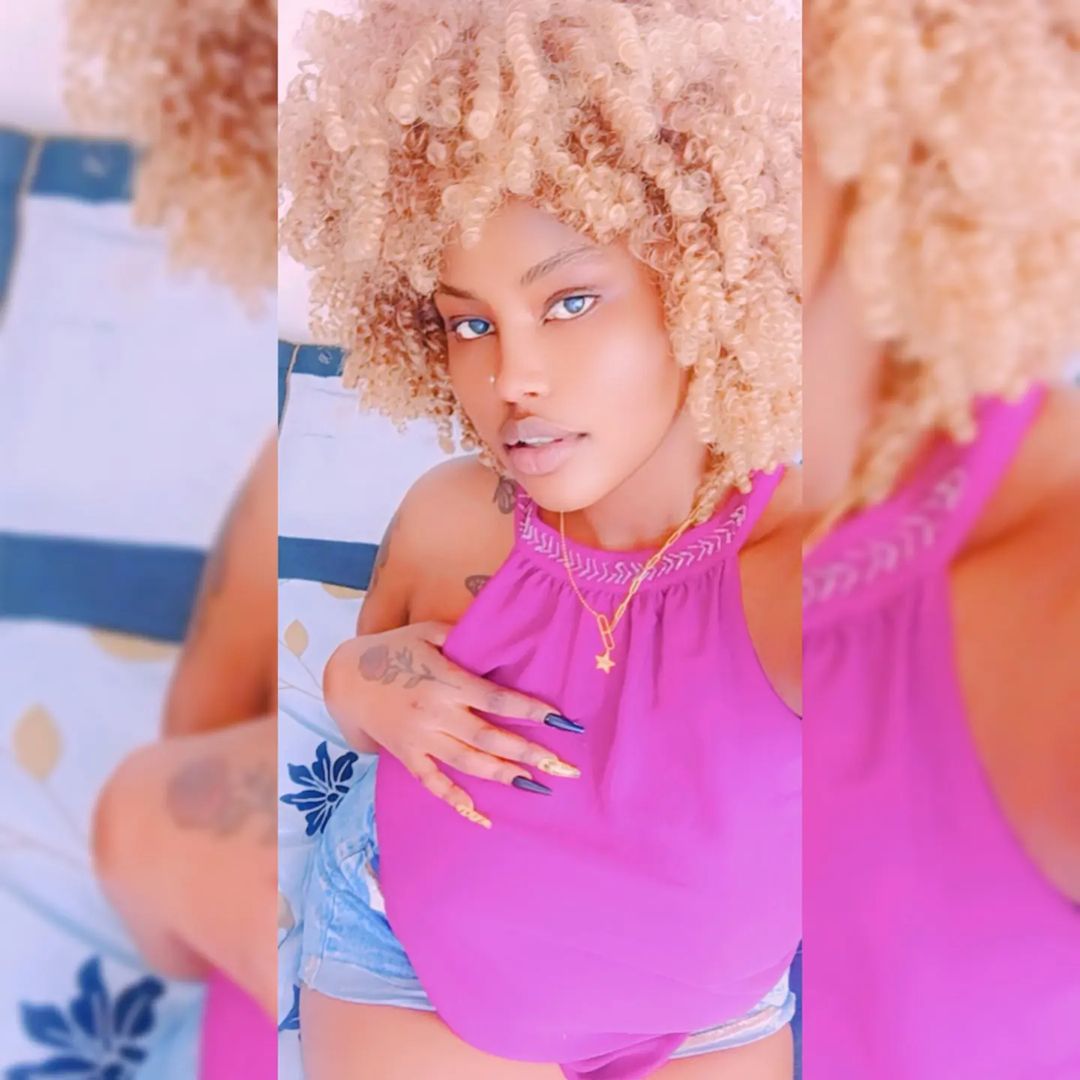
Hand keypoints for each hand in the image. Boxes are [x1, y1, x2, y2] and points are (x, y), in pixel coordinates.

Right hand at [323, 621, 583, 826]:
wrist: (346, 679)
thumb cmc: (393, 648)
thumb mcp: (428, 631)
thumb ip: (463, 634)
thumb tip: (499, 633)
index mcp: (445, 680)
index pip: (496, 699)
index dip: (530, 711)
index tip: (562, 721)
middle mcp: (436, 713)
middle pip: (489, 737)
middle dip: (529, 753)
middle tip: (565, 769)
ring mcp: (421, 738)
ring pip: (468, 763)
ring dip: (504, 776)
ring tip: (538, 787)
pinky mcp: (407, 756)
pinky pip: (433, 783)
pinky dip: (456, 801)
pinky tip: (482, 816)